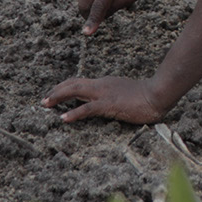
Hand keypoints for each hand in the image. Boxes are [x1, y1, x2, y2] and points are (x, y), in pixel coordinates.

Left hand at [42, 75, 164, 123]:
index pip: (79, 82)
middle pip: (73, 83)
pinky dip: (74, 113)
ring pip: (75, 91)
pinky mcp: (109, 105)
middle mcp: (101, 85)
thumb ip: (114, 96)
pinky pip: (87, 109)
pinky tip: (64, 119)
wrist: (157, 93)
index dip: (64, 86)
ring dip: (58, 97)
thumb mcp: (125, 93)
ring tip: (46, 104)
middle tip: (43, 100)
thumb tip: (106, 104)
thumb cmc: (145, 96)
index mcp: (105, 83)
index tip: (53, 93)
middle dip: (56, 91)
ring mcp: (104, 94)